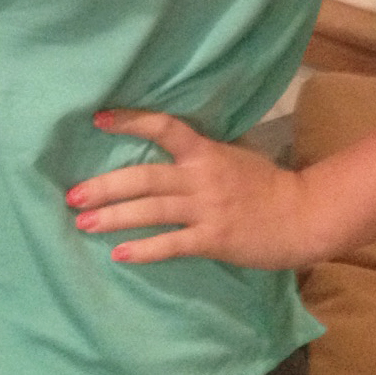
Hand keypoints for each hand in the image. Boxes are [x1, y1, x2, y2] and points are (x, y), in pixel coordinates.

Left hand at [66, 109, 320, 270]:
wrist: (303, 216)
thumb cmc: (265, 186)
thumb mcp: (232, 156)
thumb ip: (199, 155)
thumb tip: (161, 150)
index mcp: (206, 151)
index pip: (165, 127)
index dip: (131, 121)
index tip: (98, 119)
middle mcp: (202, 176)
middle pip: (145, 177)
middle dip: (105, 186)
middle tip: (72, 195)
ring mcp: (208, 208)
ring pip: (152, 210)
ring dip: (114, 217)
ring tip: (83, 222)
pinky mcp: (214, 239)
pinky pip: (173, 244)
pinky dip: (145, 250)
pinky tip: (119, 255)